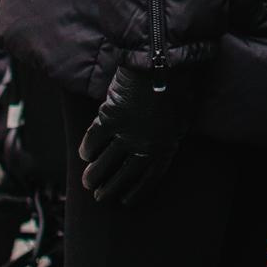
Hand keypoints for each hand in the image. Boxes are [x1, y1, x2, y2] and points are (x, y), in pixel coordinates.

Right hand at [80, 67, 185, 207]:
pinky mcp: (109, 118)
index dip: (136, 192)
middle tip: (100, 197)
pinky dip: (88, 149)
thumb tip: (164, 143)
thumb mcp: (182, 118)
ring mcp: (126, 134)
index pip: (150, 179)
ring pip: (105, 163)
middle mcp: (144, 146)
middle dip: (110, 189)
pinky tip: (84, 155)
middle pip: (124, 175)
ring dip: (94, 175)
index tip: (126, 201)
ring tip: (88, 183)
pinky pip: (94, 140)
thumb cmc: (178, 87)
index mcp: (166, 148)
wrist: (162, 64)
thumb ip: (170, 135)